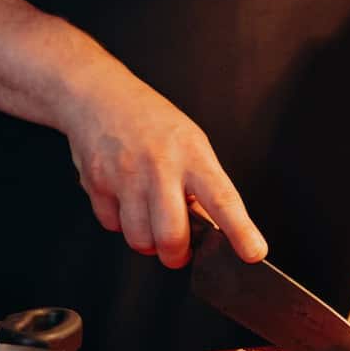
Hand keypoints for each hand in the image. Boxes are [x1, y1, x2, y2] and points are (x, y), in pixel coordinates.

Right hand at [58, 68, 266, 266]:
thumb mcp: (190, 143)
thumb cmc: (151, 121)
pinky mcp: (96, 184)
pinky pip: (111, 226)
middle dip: (176, 255)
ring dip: (147, 242)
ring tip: (150, 221)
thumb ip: (202, 186)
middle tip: (178, 251)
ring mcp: (126, 176)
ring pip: (140, 239)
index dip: (240, 232)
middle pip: (172, 236)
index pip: (223, 200)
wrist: (99, 96)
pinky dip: (120, 223)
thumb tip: (213, 229)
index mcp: (193, 156)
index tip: (253, 253)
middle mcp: (160, 167)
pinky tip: (126, 202)